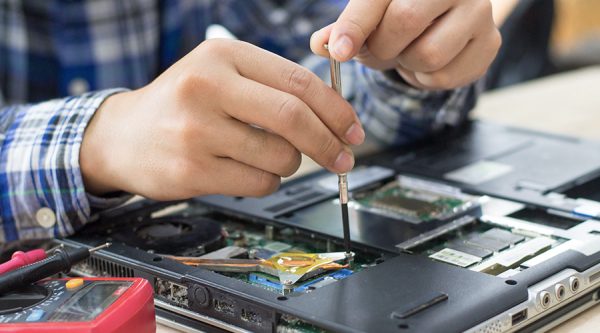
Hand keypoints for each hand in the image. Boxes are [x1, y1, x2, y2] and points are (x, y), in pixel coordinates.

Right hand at [80, 39, 363, 198]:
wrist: (122, 135)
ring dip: (291, 164)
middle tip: (343, 157)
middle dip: (329, 142)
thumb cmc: (182, 103)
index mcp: (222, 55)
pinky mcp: (192, 171)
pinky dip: (267, 181)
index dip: (336, 109)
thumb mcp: (221, 73)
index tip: (353, 129)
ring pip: (280, 156)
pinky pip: (258, 183)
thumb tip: (334, 113)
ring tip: (272, 157)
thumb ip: (272, 84)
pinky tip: (247, 169)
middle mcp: (207, 87)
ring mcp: (196, 131)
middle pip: (293, 117)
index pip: (297, 82)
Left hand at [311, 0, 501, 89]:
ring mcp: (479, 12)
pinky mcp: (489, 44)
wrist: (443, 23)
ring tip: (405, 53)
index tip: (339, 51)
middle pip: (405, 21)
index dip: (355, 25)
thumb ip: (344, 30)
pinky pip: (444, 76)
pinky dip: (425, 79)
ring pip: (427, 54)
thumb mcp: (368, 17)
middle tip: (378, 50)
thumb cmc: (397, 15)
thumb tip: (320, 45)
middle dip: (381, 47)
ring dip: (405, 64)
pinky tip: (426, 63)